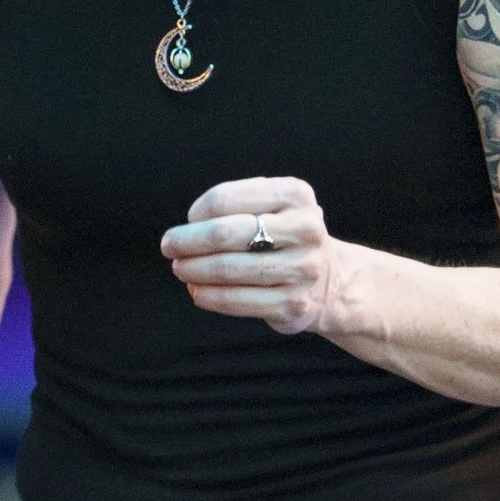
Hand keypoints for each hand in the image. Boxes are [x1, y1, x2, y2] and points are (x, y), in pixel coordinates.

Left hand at [163, 178, 335, 334]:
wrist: (329, 279)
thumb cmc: (285, 237)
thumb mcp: (273, 205)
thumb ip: (235, 206)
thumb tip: (188, 229)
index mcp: (295, 196)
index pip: (227, 199)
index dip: (198, 212)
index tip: (189, 221)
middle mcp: (304, 230)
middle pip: (225, 234)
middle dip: (187, 242)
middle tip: (170, 247)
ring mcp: (301, 270)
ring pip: (229, 269)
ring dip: (194, 270)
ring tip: (180, 269)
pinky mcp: (292, 304)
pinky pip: (238, 301)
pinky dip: (209, 296)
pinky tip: (197, 291)